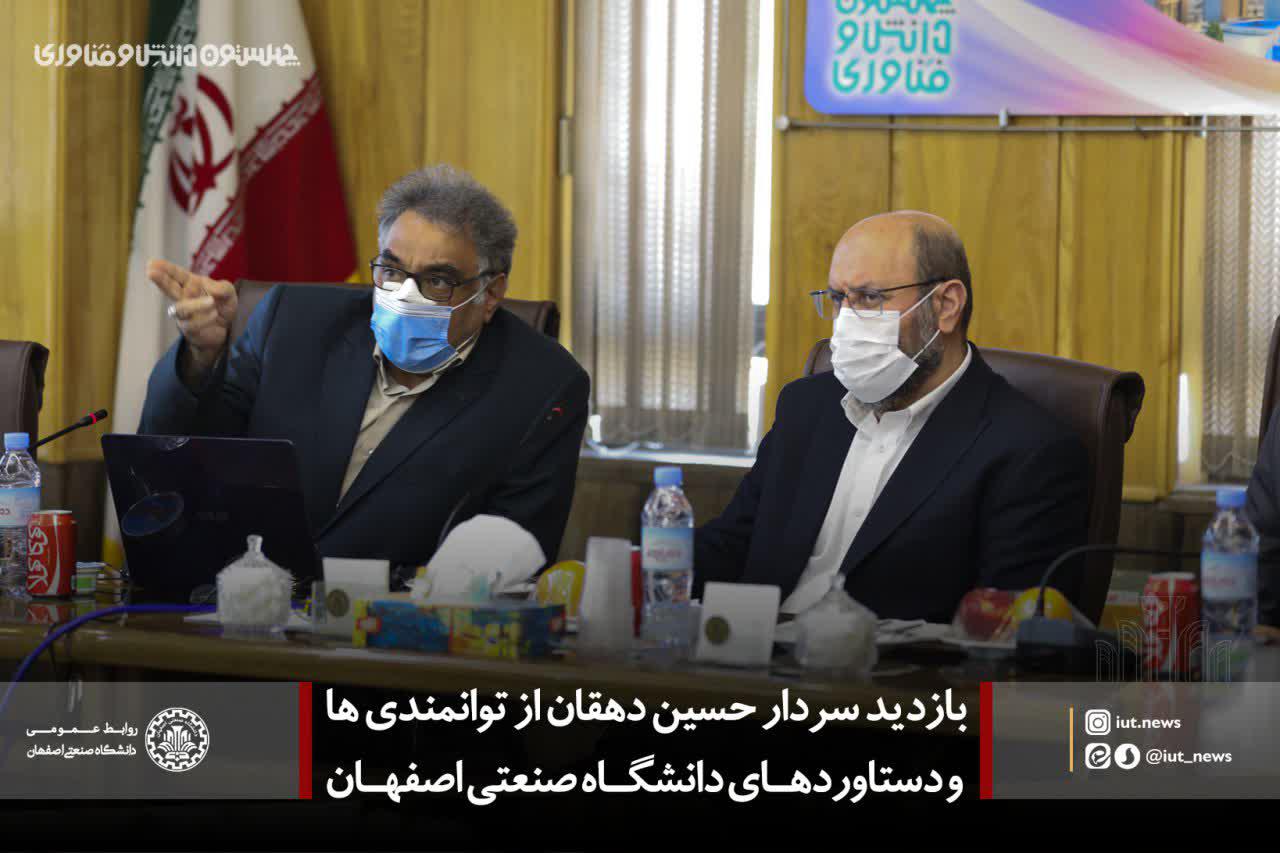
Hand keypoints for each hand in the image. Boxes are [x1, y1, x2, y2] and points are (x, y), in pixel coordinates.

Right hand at [148, 259, 236, 376]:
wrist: (228, 329)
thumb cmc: (222, 305)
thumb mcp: (229, 293)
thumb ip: (223, 288)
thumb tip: (209, 287)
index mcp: (191, 284)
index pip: (176, 274)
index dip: (165, 268)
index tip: (152, 262)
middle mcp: (184, 297)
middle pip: (169, 289)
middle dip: (160, 281)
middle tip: (151, 273)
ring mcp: (184, 314)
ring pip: (180, 309)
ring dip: (196, 305)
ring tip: (212, 302)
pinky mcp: (188, 329)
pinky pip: (191, 324)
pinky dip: (204, 319)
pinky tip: (214, 314)